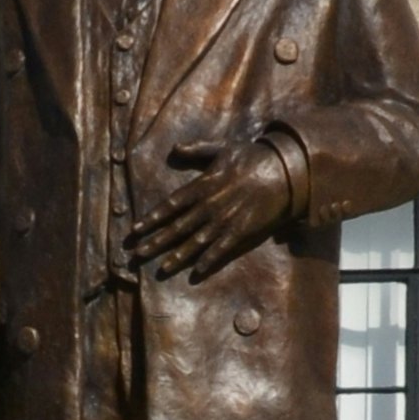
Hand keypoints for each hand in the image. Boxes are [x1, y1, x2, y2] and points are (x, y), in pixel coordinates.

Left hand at [128, 139, 298, 284]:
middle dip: (156, 241)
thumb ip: (197, 150)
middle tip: (138, 254)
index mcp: (202, 185)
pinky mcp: (242, 230)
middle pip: (177, 227)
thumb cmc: (252, 156)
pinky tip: (196, 272)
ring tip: (161, 268)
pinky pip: (221, 249)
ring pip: (196, 241)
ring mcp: (225, 219)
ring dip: (178, 256)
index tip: (135, 230)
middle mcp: (209, 205)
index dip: (152, 218)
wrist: (283, 169)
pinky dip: (208, 260)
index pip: (170, 205)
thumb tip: (176, 148)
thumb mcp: (222, 148)